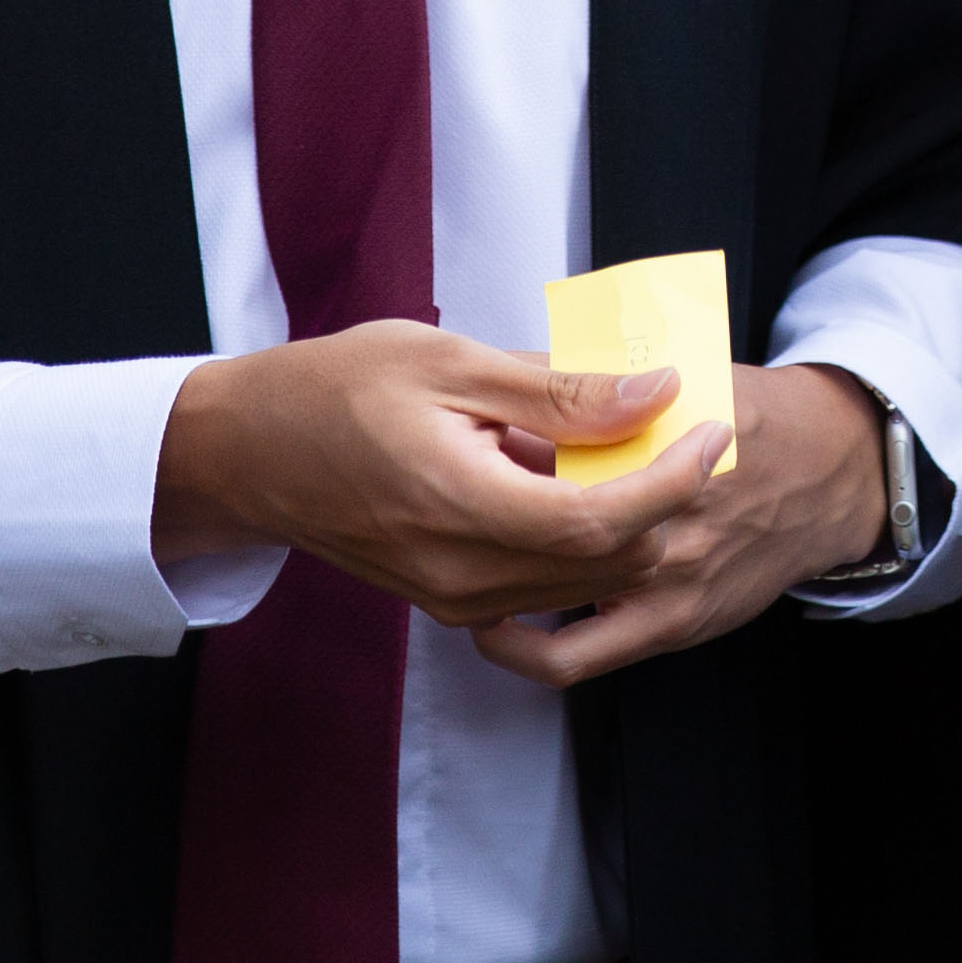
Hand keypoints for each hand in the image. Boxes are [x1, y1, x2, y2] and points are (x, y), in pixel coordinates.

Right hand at [155, 321, 733, 619]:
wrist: (249, 452)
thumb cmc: (338, 389)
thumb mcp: (451, 363)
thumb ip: (558, 389)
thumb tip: (657, 392)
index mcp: (459, 505)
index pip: (600, 524)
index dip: (672, 482)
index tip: (712, 430)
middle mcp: (459, 573)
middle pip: (604, 566)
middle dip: (666, 506)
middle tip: (695, 435)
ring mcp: (452, 597)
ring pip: (581, 586)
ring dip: (632, 528)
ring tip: (651, 453)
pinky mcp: (449, 600)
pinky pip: (543, 590)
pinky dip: (586, 546)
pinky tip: (589, 484)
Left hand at [471, 360, 889, 686]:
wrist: (831, 473)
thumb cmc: (754, 417)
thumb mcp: (695, 368)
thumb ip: (617, 371)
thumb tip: (537, 362)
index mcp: (670, 438)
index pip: (559, 442)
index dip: (498, 441)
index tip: (465, 436)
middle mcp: (667, 515)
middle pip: (544, 520)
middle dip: (486, 514)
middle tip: (446, 501)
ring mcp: (668, 577)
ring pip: (549, 589)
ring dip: (495, 573)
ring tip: (460, 551)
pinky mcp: (672, 624)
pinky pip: (573, 656)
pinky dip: (523, 646)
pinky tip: (494, 621)